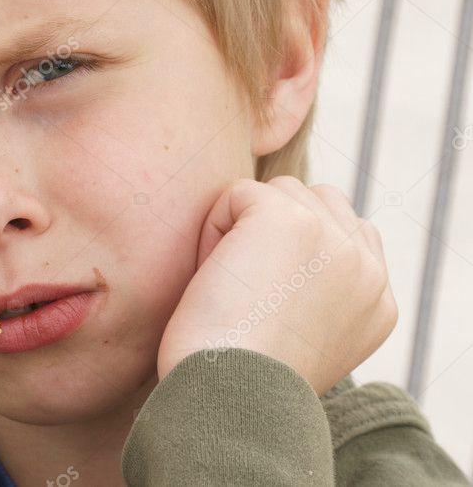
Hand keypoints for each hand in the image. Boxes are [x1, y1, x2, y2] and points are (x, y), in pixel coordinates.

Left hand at [157, 176, 397, 395]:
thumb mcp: (304, 340)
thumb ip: (316, 291)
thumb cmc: (244, 380)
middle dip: (268, 230)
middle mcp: (367, 267)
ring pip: (275, 192)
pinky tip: (216, 277)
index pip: (345, 233)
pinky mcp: (290, 218)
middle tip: (243, 291)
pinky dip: (212, 229)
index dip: (291, 249)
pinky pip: (236, 194)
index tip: (263, 295)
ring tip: (229, 285)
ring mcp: (333, 238)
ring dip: (240, 227)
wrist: (232, 399)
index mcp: (378, 300)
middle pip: (312, 201)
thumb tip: (285, 255)